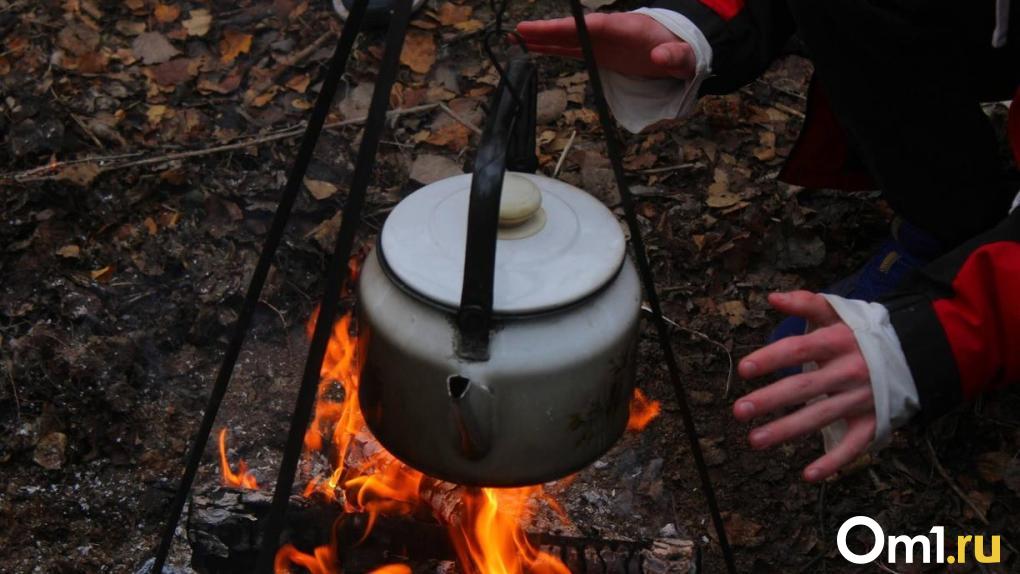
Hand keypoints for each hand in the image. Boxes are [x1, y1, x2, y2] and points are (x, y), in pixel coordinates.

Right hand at [515, 13, 695, 79]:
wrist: (681, 50)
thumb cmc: (683, 51)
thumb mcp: (684, 57)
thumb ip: (675, 57)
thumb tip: (660, 57)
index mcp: (627, 28)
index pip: (594, 26)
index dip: (569, 27)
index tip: (548, 28)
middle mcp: (609, 32)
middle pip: (573, 30)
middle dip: (546, 31)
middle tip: (518, 31)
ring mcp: (601, 42)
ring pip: (567, 39)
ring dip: (542, 40)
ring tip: (515, 39)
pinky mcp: (599, 53)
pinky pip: (571, 50)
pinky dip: (551, 49)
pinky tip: (532, 50)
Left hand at [733, 291, 875, 481]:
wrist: (916, 353)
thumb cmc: (863, 333)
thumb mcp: (839, 312)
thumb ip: (806, 303)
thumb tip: (772, 297)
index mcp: (838, 341)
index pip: (799, 348)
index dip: (771, 358)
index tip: (743, 369)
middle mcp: (849, 371)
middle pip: (804, 387)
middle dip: (770, 400)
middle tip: (739, 410)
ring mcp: (861, 399)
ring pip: (821, 417)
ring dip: (787, 431)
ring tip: (755, 440)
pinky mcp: (873, 422)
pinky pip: (853, 446)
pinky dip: (834, 462)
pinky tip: (808, 475)